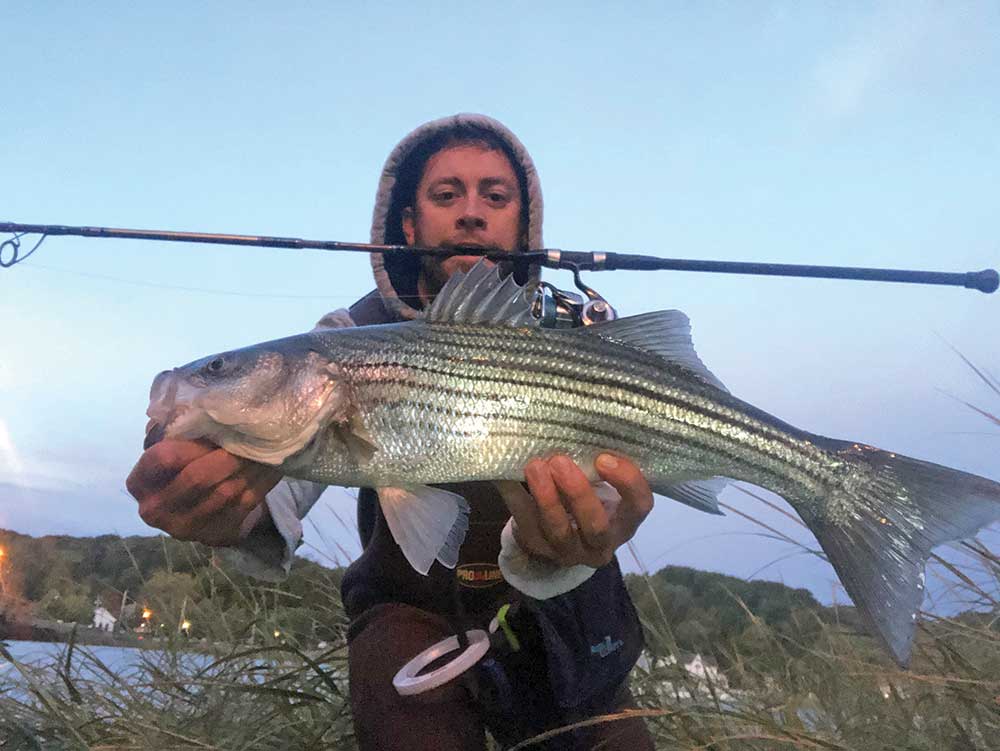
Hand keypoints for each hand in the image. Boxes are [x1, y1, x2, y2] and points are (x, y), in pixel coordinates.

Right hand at [126, 438, 282, 546]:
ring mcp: (185, 528)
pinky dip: (261, 482)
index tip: (218, 427)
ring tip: (266, 448)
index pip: (164, 458)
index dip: (194, 442)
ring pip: (225, 492)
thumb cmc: (182, 466)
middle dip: (228, 455)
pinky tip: (272, 466)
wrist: (196, 506)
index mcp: (139, 483)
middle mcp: (155, 510)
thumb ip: (181, 431)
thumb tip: (209, 410)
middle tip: (252, 437)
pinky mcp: (214, 535)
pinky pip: (243, 505)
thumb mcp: (173, 446)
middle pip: (197, 477)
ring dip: (250, 467)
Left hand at [495, 454, 653, 567]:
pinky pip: (525, 524)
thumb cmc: (588, 494)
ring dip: (546, 498)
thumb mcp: (602, 483)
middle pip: (596, 526)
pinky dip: (514, 497)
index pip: (639, 505)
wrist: (559, 531)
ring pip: (558, 531)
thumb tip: (580, 421)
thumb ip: (598, 465)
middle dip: (578, 494)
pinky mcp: (538, 548)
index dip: (627, 483)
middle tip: (560, 462)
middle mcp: (601, 543)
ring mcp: (569, 551)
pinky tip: (505, 476)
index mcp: (625, 521)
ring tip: (534, 467)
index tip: (604, 458)